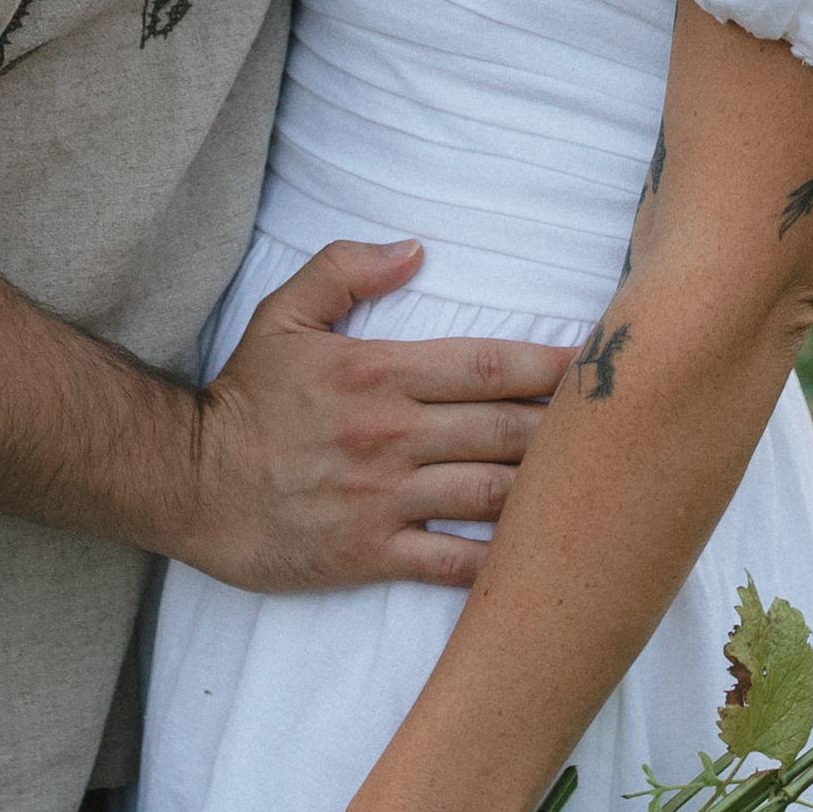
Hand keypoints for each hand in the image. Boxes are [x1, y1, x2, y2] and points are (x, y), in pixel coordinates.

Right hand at [177, 240, 569, 594]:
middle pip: (507, 430)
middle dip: (571, 430)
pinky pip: (454, 563)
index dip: (554, 365)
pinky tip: (544, 556)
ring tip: (599, 486)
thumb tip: (414, 249)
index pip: (488, 365)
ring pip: (493, 494)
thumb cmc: (243, 400)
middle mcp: (391, 435)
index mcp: (378, 373)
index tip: (603, 365)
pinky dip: (504, 562)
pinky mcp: (371, 554)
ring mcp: (384, 499)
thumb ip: (344, 271)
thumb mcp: (282, 316)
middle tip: (623, 428)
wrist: (188, 483)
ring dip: (549, 491)